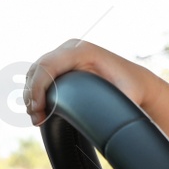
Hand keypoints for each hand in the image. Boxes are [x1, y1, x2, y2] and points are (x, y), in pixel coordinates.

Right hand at [24, 40, 153, 125]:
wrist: (136, 81)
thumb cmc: (131, 89)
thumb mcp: (124, 97)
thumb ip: (111, 106)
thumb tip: (97, 121)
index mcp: (83, 50)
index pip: (48, 66)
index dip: (37, 89)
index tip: (38, 111)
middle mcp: (72, 47)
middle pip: (38, 68)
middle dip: (32, 95)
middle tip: (36, 119)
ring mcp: (66, 53)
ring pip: (36, 71)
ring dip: (32, 94)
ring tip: (37, 117)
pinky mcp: (63, 62)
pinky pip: (42, 73)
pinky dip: (36, 90)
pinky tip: (40, 108)